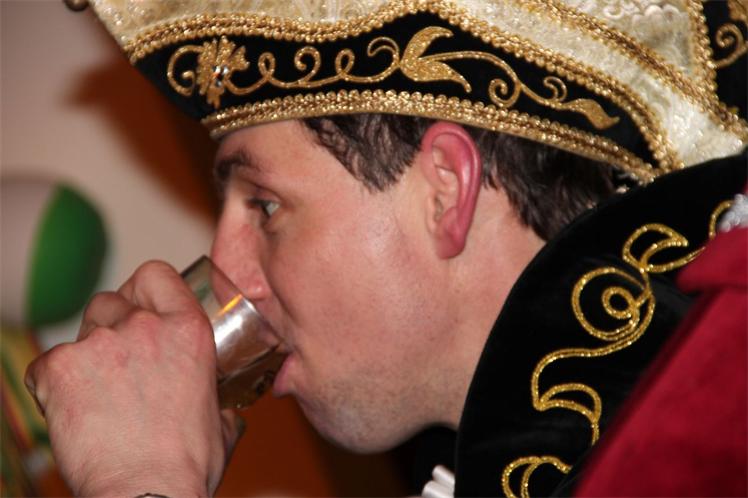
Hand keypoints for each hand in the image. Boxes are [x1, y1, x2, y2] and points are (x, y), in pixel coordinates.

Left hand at [25, 261, 243, 495]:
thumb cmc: (185, 465)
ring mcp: (100, 344)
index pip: (156, 274)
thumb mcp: (221, 423)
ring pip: (80, 333)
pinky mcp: (60, 368)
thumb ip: (220, 404)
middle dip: (110, 328)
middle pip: (111, 302)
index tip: (140, 305)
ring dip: (85, 357)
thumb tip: (226, 411)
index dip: (143, 287)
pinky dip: (54, 386)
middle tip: (116, 365)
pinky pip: (47, 366)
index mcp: (188, 331)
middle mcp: (145, 326)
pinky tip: (73, 414)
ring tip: (95, 398)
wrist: (146, 493)